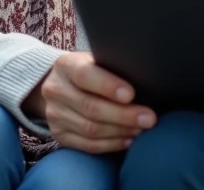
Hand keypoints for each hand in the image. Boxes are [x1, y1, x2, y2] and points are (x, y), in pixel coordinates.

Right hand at [28, 52, 155, 153]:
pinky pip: (87, 145)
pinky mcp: (59, 134)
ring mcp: (54, 115)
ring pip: (90, 129)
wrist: (57, 84)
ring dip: (120, 131)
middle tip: (148, 118)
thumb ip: (112, 67)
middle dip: (123, 115)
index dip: (108, 86)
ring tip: (141, 129)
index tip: (131, 94)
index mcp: (65, 65)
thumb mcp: (95, 59)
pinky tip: (128, 140)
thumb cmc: (89, 69)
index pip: (85, 75)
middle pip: (90, 107)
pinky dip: (110, 144)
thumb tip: (144, 79)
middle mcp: (55, 90)